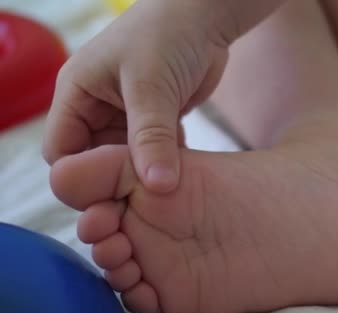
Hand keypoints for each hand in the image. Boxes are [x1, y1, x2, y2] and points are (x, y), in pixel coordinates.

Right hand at [43, 0, 227, 192]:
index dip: (81, 177)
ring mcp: (126, 115)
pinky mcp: (154, 121)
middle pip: (93, 161)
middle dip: (115, 182)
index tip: (113, 196)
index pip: (61, 151)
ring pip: (125, 162)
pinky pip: (152, 154)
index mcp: (76, 93)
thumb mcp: (152, 86)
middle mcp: (96, 107)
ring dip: (144, 175)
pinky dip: (164, 165)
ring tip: (167, 190)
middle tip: (146, 200)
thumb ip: (151, 137)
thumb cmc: (168, 34)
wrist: (206, 16)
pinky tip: (183, 173)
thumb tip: (157, 186)